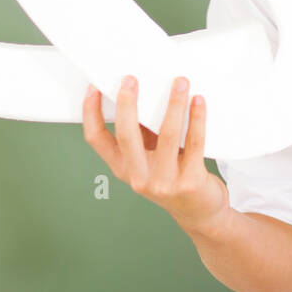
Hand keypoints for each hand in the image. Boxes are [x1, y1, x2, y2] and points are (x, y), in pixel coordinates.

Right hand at [81, 75, 229, 232]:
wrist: (200, 213)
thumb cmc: (174, 178)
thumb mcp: (151, 159)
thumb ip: (144, 133)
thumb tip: (144, 92)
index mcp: (124, 169)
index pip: (96, 139)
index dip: (91, 113)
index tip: (94, 87)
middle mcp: (140, 177)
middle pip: (126, 135)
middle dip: (128, 104)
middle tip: (132, 78)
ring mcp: (165, 181)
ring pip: (166, 135)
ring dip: (173, 104)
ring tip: (180, 82)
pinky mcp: (190, 181)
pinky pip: (194, 143)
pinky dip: (197, 119)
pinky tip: (198, 101)